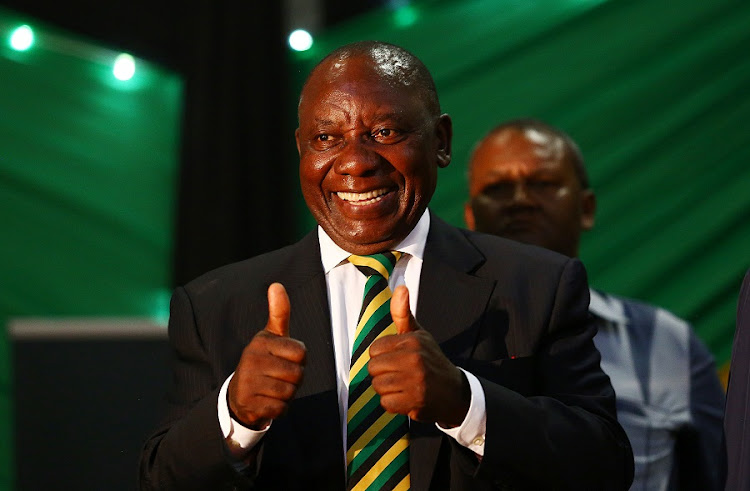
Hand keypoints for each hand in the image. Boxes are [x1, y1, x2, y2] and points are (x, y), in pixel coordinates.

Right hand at [228, 283, 305, 428]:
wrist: (239, 394)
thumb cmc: (264, 360)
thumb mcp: (271, 336)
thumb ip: (279, 312)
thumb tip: (277, 285)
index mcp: (261, 341)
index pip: (301, 353)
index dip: (299, 360)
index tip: (285, 359)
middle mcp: (251, 359)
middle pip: (298, 374)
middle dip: (295, 379)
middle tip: (279, 377)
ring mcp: (248, 382)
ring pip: (290, 392)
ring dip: (288, 395)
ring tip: (273, 389)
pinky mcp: (249, 403)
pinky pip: (281, 408)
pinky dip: (280, 409)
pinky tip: (268, 402)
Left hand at [368, 285, 469, 426]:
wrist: (454, 392)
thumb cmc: (431, 360)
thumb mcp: (419, 335)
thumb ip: (403, 313)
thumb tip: (400, 288)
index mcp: (413, 340)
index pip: (374, 349)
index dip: (382, 357)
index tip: (396, 360)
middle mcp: (415, 358)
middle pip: (373, 368)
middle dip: (382, 374)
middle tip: (399, 375)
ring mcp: (416, 380)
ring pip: (378, 386)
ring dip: (387, 390)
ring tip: (402, 387)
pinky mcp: (415, 400)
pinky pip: (385, 403)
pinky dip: (393, 404)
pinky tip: (405, 398)